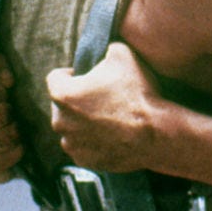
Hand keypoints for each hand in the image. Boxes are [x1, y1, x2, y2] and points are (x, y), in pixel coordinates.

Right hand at [0, 54, 23, 182]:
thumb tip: (6, 79)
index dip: (1, 91)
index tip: (3, 93)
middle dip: (10, 112)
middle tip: (10, 112)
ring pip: (2, 139)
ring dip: (15, 131)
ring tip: (14, 126)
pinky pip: (4, 160)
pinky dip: (16, 151)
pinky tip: (17, 144)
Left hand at [46, 42, 160, 171]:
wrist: (155, 134)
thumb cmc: (137, 93)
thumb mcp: (122, 54)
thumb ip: (105, 49)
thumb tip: (104, 52)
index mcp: (63, 95)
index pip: (55, 77)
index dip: (71, 72)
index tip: (87, 75)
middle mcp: (60, 122)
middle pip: (62, 104)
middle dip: (77, 98)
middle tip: (102, 94)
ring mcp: (72, 145)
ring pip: (72, 126)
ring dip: (84, 120)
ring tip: (110, 115)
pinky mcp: (85, 161)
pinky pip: (84, 145)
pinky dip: (93, 139)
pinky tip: (113, 132)